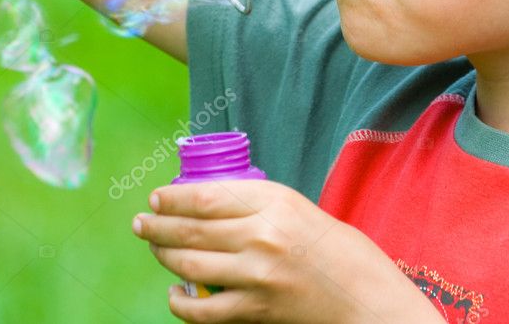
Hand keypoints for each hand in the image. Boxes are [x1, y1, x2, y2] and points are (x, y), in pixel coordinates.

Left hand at [133, 179, 444, 323]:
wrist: (365, 298)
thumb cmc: (337, 251)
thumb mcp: (299, 210)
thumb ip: (258, 206)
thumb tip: (207, 203)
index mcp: (276, 202)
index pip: (207, 196)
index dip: (174, 198)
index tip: (157, 198)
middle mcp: (263, 236)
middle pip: (192, 229)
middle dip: (158, 226)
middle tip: (142, 223)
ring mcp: (257, 276)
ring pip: (190, 265)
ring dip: (164, 256)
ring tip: (154, 248)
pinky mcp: (256, 311)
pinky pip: (203, 309)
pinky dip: (181, 302)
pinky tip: (174, 293)